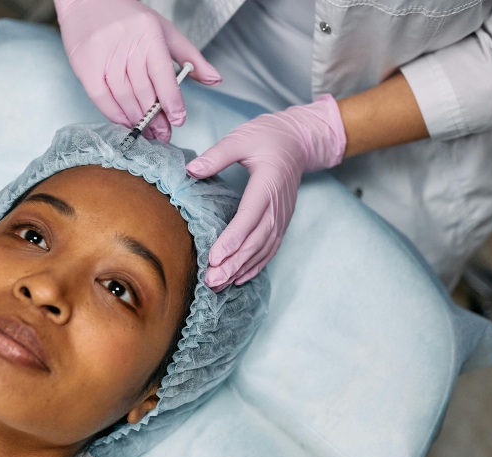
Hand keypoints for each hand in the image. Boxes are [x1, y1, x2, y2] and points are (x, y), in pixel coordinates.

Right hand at [55, 0, 220, 141]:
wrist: (87, 2)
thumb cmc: (128, 17)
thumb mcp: (164, 30)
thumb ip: (190, 56)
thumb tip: (214, 79)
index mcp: (149, 34)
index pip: (162, 74)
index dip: (171, 100)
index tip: (178, 119)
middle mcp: (126, 44)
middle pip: (143, 90)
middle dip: (155, 117)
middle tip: (163, 133)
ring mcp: (104, 56)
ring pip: (123, 96)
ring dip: (136, 119)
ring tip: (146, 131)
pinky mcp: (85, 66)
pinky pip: (101, 97)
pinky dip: (113, 113)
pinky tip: (124, 121)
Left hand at [186, 95, 346, 289]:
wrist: (299, 140)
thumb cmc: (268, 137)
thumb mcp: (241, 138)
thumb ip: (217, 155)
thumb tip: (191, 170)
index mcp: (267, 185)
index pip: (249, 217)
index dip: (232, 239)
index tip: (214, 257)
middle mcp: (277, 206)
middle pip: (256, 241)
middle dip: (233, 263)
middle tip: (212, 281)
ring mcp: (281, 216)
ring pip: (263, 249)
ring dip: (242, 269)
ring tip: (219, 285)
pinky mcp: (281, 221)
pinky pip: (270, 248)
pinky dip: (256, 266)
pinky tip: (240, 278)